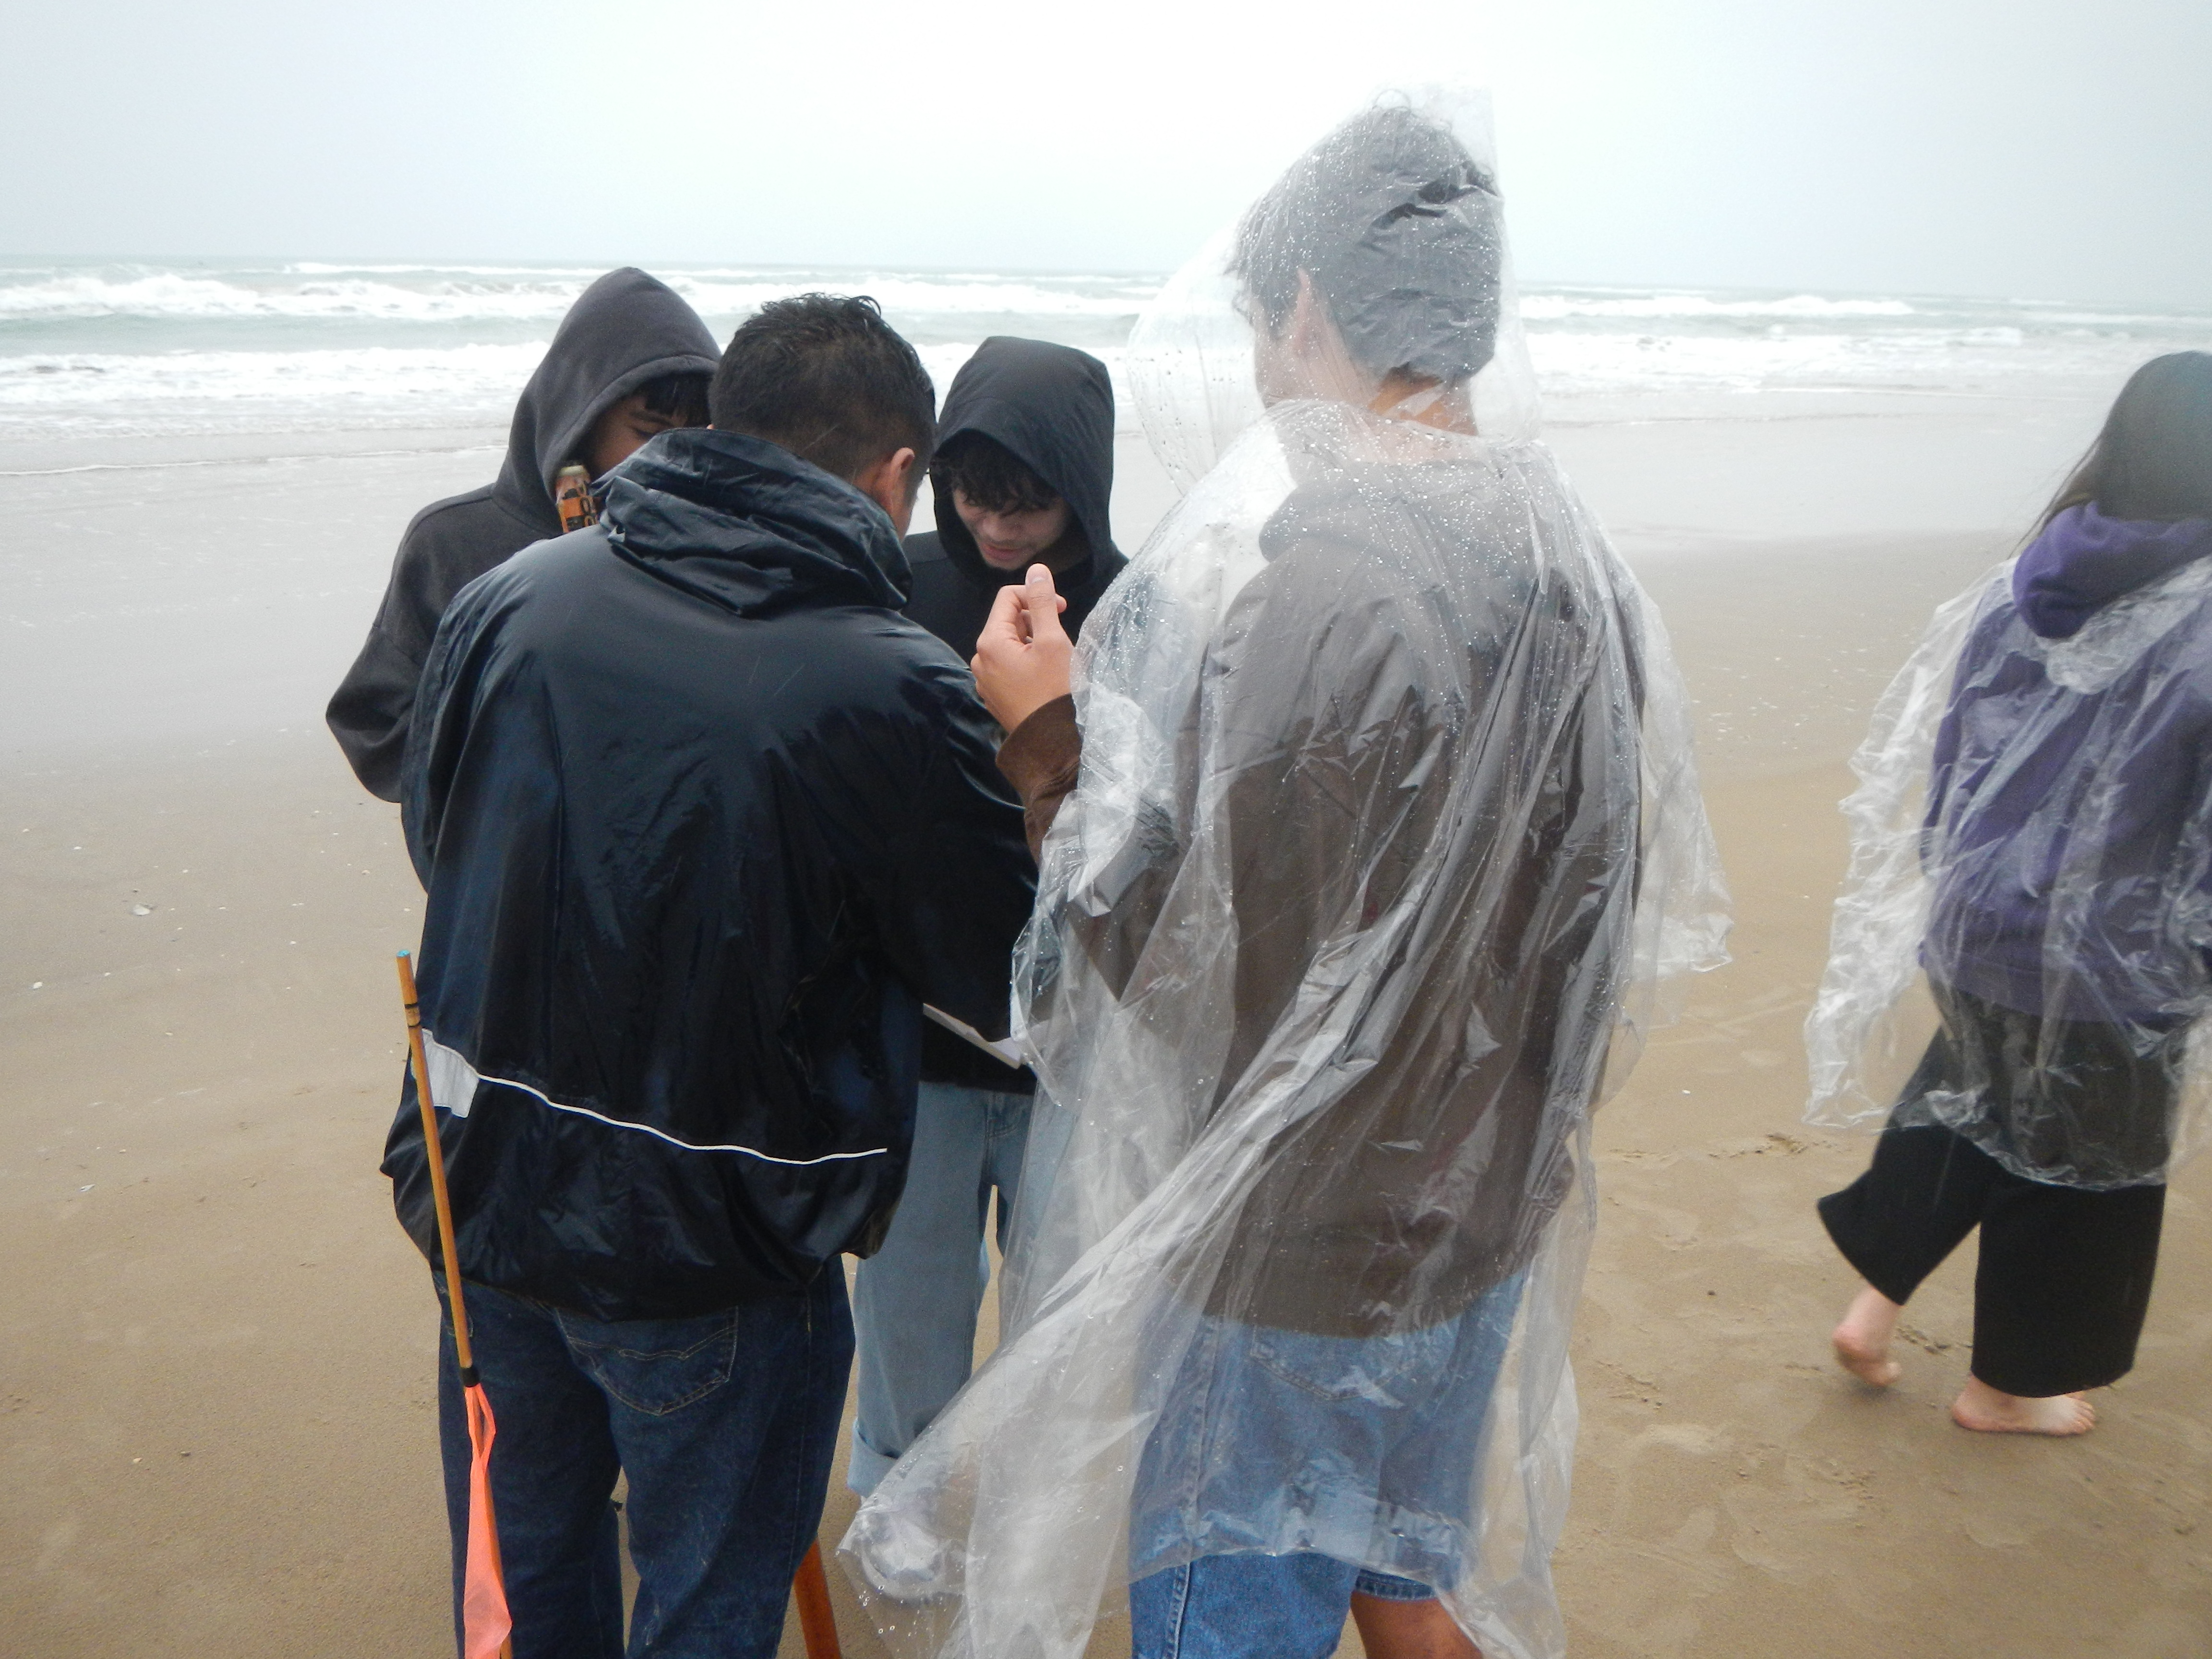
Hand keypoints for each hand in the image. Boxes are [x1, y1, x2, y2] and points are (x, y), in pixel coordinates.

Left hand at [972, 564, 1071, 731]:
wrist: (1052, 742)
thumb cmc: (1055, 691)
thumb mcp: (1052, 640)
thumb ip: (1042, 602)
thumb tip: (1037, 570)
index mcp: (990, 642)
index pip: (1008, 598)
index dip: (1036, 596)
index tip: (1061, 609)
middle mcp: (981, 659)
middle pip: (1009, 621)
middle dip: (1036, 621)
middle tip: (1060, 638)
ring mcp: (986, 679)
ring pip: (1011, 644)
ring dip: (1034, 642)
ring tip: (1054, 660)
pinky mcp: (995, 694)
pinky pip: (1009, 665)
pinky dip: (1028, 661)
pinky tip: (1045, 676)